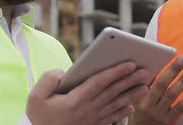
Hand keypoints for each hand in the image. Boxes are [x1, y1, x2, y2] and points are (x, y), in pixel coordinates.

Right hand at [27, 62, 149, 124]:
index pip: (100, 82)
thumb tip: (62, 71)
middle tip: (147, 71)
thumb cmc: (38, 117)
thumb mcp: (35, 97)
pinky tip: (131, 106)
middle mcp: (88, 110)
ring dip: (131, 95)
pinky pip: (111, 119)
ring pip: (116, 105)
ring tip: (146, 87)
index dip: (116, 72)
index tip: (130, 63)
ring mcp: (92, 120)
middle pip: (113, 92)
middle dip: (130, 80)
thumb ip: (48, 80)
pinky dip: (123, 113)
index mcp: (76, 100)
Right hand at [130, 56, 182, 124]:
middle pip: (162, 85)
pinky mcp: (170, 121)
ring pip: (173, 95)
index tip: (168, 56)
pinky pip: (181, 107)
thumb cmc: (139, 114)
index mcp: (140, 98)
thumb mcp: (136, 100)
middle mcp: (149, 106)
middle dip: (173, 70)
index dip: (160, 69)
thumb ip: (143, 86)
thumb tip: (154, 67)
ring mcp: (160, 114)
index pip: (150, 81)